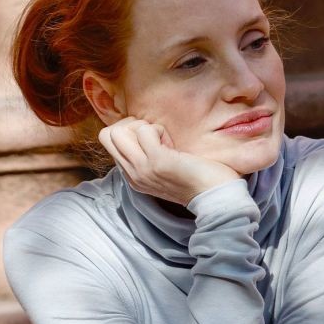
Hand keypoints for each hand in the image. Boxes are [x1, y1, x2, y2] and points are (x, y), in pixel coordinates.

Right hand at [98, 117, 241, 205]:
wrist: (216, 198)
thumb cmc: (199, 180)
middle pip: (108, 135)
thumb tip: (144, 132)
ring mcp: (142, 169)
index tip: (156, 143)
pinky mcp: (156, 161)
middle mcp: (133, 175)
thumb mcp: (165, 170)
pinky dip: (159, 130)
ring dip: (144, 127)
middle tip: (156, 136)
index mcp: (134, 177)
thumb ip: (150, 156)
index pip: (111, 142)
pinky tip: (173, 145)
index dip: (133, 133)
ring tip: (165, 141)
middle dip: (131, 125)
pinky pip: (144, 131)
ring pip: (118, 131)